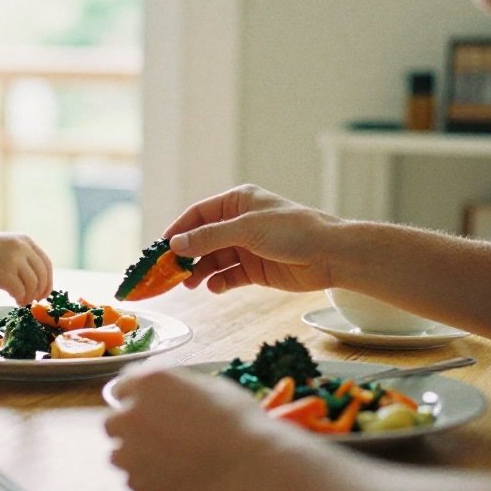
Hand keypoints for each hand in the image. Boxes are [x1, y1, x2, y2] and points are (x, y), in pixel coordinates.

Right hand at [0, 233, 52, 305]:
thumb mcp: (5, 246)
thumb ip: (21, 258)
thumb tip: (37, 281)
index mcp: (24, 240)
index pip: (46, 263)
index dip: (48, 281)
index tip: (44, 292)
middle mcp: (21, 248)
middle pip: (42, 275)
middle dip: (41, 291)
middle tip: (34, 300)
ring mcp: (13, 260)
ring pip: (33, 285)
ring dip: (29, 297)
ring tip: (21, 300)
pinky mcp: (3, 274)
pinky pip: (21, 291)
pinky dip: (20, 299)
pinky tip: (14, 299)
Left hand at [104, 366, 288, 490]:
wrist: (251, 468)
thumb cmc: (240, 422)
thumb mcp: (211, 387)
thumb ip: (179, 387)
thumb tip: (173, 392)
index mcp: (149, 382)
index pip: (123, 384)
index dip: (137, 396)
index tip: (148, 406)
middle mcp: (131, 413)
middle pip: (114, 420)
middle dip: (131, 427)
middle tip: (159, 437)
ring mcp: (129, 450)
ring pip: (118, 453)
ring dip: (135, 455)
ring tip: (167, 462)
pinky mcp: (136, 483)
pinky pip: (132, 479)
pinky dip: (147, 480)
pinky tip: (172, 479)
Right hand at [164, 184, 343, 292]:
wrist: (329, 255)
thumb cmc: (292, 230)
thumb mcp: (246, 230)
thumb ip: (210, 237)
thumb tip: (176, 244)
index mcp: (237, 202)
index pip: (198, 214)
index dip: (178, 230)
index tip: (160, 249)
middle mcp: (239, 223)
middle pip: (203, 239)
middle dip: (187, 255)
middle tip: (170, 272)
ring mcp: (247, 247)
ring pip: (213, 259)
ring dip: (200, 271)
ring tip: (189, 284)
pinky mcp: (255, 269)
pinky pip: (229, 275)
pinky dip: (219, 282)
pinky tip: (214, 287)